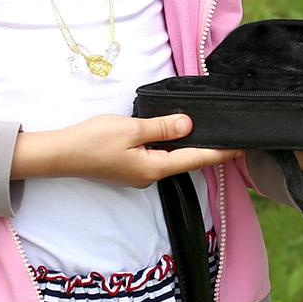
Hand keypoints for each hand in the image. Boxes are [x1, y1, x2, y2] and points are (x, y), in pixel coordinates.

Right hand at [11, 114, 238, 187]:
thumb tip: (190, 125)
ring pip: (174, 160)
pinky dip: (174, 147)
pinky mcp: (131, 168)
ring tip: (212, 134)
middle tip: (233, 137)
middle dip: (210, 150)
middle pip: (187, 162)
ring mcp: (140, 174)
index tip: (242, 147)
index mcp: (154, 168)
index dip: (221, 152)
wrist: (60, 155)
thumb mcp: (131, 129)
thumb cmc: (93, 141)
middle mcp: (150, 176)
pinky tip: (180, 136)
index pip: (196, 159)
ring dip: (192, 148)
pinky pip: (160, 158)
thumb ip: (162, 127)